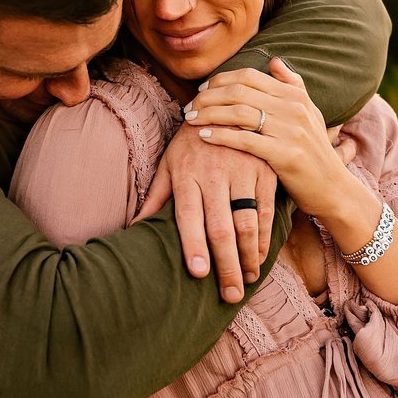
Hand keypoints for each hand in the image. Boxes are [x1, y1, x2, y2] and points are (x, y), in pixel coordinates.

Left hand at [134, 121, 276, 302]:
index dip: (193, 246)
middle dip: (225, 265)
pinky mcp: (264, 168)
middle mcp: (214, 173)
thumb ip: (155, 196)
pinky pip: (265, 209)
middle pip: (220, 226)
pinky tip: (259, 256)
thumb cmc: (190, 141)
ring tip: (246, 281)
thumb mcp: (169, 163)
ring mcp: (242, 169)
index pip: (188, 216)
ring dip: (248, 256)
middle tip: (229, 296)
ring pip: (247, 221)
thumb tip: (132, 228)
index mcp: (186, 173)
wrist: (225, 102)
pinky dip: (265, 236)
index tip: (198, 274)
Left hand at [183, 59, 347, 219]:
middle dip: (208, 96)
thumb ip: (293, 85)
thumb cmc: (315, 152)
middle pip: (239, 92)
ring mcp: (291, 131)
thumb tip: (274, 60)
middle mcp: (294, 108)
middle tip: (189, 106)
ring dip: (208, 114)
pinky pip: (244, 140)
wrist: (334, 188)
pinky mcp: (285, 154)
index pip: (249, 76)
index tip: (202, 90)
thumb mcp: (310, 113)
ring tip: (190, 120)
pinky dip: (220, 135)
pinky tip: (203, 136)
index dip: (220, 80)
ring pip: (238, 113)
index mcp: (295, 95)